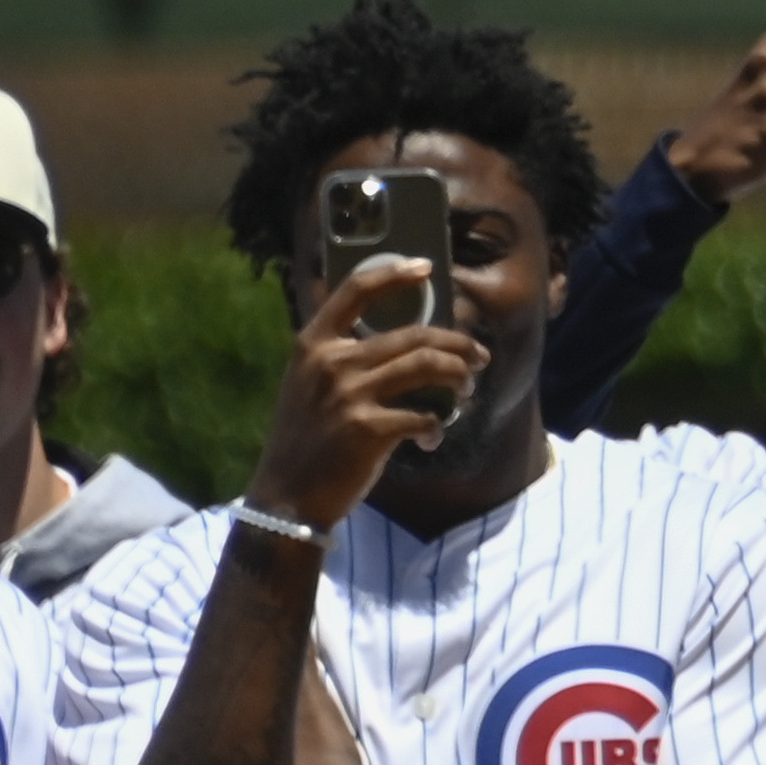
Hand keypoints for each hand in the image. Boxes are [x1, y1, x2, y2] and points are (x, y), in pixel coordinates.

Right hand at [245, 259, 489, 525]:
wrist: (286, 496)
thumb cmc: (306, 440)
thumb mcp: (307, 385)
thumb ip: (344, 358)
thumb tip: (407, 346)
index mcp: (313, 344)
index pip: (355, 291)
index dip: (394, 274)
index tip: (426, 268)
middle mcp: (331, 363)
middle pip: (414, 335)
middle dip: (458, 344)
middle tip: (479, 357)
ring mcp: (349, 395)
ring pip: (427, 366)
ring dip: (458, 376)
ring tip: (466, 390)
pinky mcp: (367, 429)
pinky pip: (423, 416)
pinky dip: (436, 426)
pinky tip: (432, 437)